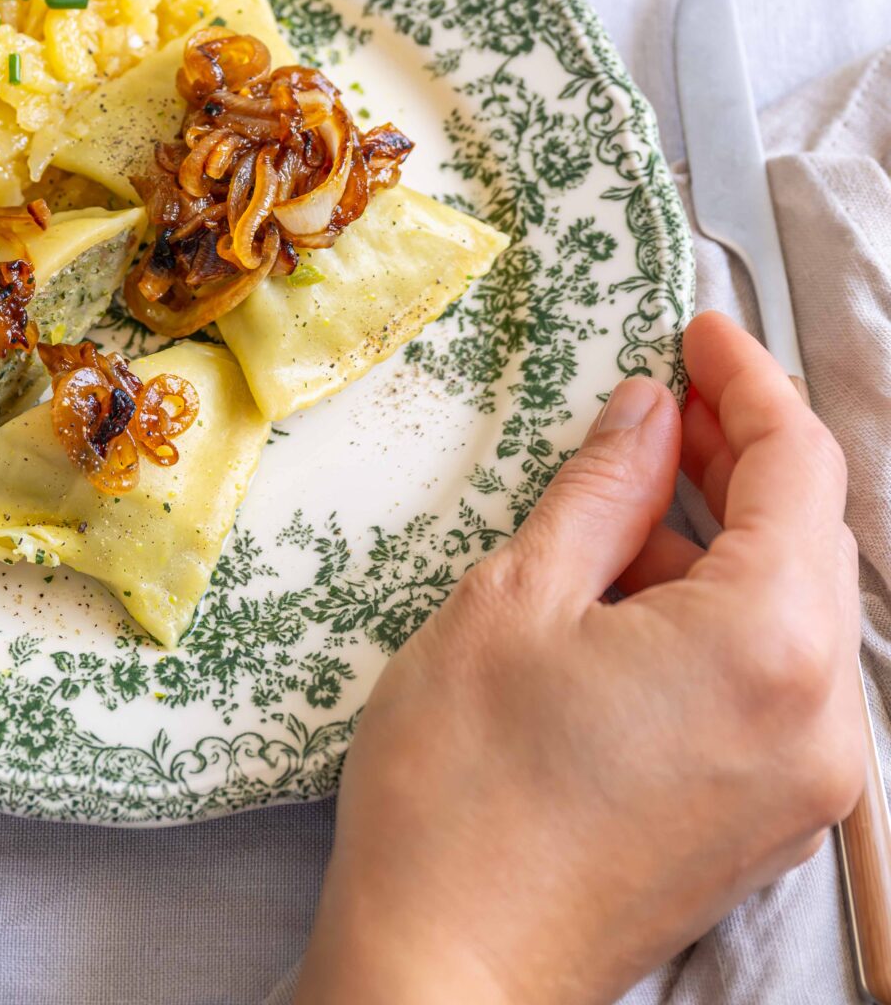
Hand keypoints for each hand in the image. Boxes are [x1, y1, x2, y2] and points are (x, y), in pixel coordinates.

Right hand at [296, 312, 863, 1004]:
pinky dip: (718, 614)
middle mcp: (820, 721)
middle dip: (738, 453)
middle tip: (659, 397)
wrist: (449, 975)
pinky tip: (629, 593)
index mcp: (768, 647)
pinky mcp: (770, 820)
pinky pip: (772, 678)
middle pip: (808, 538)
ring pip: (788, 608)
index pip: (799, 467)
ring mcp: (804, 782)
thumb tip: (648, 411)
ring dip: (719, 536)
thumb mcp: (515, 598)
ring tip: (619, 500)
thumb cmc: (465, 793)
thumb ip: (602, 488)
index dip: (748, 380)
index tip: (699, 329)